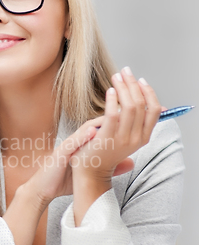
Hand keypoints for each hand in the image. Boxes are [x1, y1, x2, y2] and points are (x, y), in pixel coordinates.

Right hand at [25, 115, 133, 210]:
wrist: (44, 188)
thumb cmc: (66, 178)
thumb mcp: (91, 171)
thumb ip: (111, 166)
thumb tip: (131, 163)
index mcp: (87, 143)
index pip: (106, 127)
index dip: (122, 119)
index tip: (139, 113)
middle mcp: (78, 140)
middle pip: (98, 122)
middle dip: (114, 112)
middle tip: (129, 105)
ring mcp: (69, 145)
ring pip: (85, 130)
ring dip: (99, 121)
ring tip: (114, 112)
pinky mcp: (60, 153)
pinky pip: (72, 143)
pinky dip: (82, 137)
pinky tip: (92, 132)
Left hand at [70, 67, 161, 182]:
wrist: (90, 172)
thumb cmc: (105, 152)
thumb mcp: (125, 137)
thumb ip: (134, 122)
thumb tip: (144, 103)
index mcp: (143, 137)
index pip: (154, 110)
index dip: (149, 92)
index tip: (140, 80)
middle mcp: (136, 138)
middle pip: (141, 104)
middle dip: (133, 84)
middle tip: (125, 72)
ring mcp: (122, 139)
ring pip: (129, 106)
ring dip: (123, 88)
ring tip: (116, 77)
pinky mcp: (107, 137)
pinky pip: (112, 113)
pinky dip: (112, 99)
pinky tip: (109, 91)